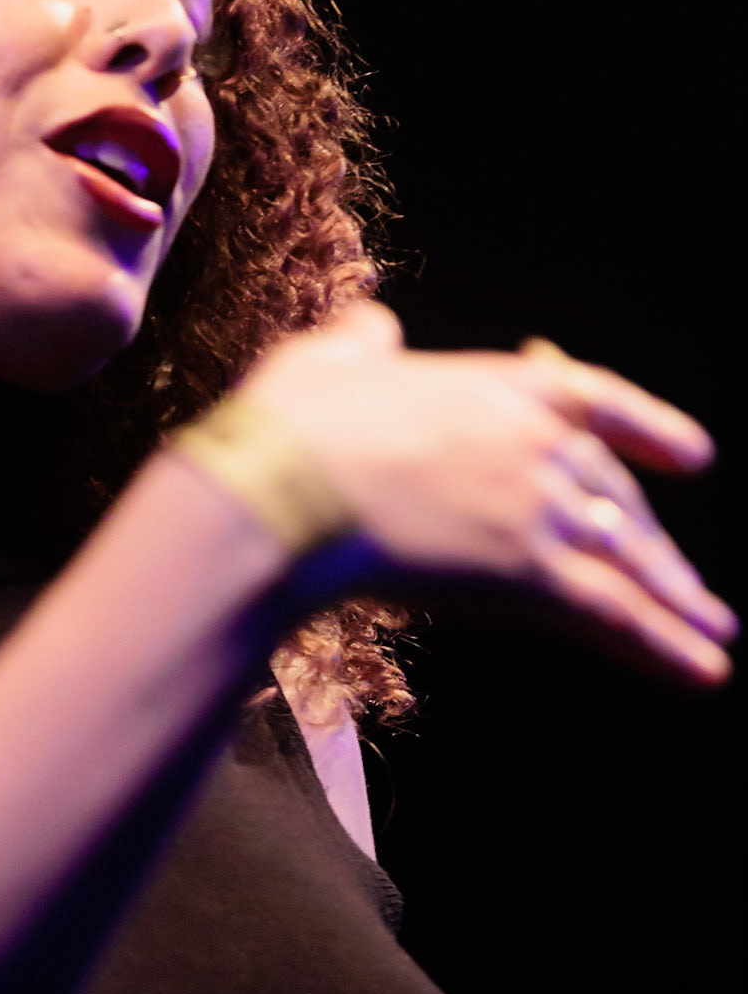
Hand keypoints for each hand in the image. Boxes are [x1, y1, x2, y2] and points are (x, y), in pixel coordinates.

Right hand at [232, 303, 736, 684]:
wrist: (288, 485)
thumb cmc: (293, 424)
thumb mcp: (326, 359)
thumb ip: (363, 343)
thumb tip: (374, 324)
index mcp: (496, 385)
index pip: (594, 400)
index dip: (648, 428)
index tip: (693, 454)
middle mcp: (536, 442)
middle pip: (614, 497)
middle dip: (653, 543)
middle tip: (688, 580)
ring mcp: (539, 508)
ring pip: (626, 558)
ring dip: (675, 598)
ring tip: (716, 630)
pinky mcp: (529, 575)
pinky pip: (616, 616)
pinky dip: (667, 646)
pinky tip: (706, 670)